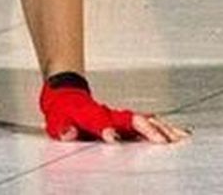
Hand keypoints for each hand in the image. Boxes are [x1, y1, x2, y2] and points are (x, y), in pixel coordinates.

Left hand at [39, 82, 188, 143]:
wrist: (66, 94)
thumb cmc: (63, 111)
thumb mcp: (55, 121)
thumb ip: (62, 128)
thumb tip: (68, 133)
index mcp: (87, 114)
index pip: (97, 122)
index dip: (103, 129)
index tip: (111, 137)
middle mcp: (107, 113)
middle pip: (129, 120)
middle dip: (145, 129)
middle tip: (161, 140)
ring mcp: (118, 116)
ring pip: (143, 120)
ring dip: (160, 129)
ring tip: (178, 137)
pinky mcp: (127, 120)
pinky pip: (148, 123)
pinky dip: (164, 128)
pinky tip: (178, 134)